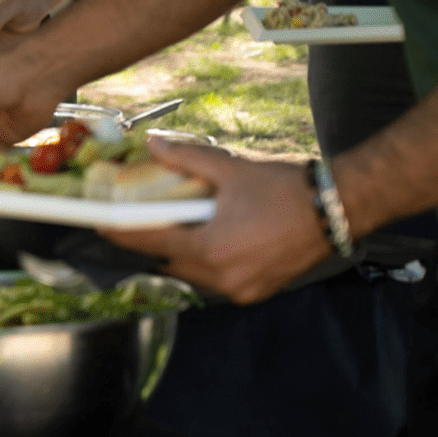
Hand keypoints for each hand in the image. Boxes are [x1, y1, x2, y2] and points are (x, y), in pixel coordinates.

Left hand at [103, 139, 331, 303]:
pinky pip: (215, 279)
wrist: (337, 209)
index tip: (100, 225)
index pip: (151, 244)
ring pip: (191, 272)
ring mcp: (241, 291)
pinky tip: (206, 238)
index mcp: (212, 249)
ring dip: (180, 251)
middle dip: (152, 242)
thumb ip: (186, 158)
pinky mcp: (256, 292)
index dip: (121, 233)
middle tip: (140, 218)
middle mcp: (223, 278)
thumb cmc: (285, 189)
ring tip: (175, 224)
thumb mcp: (230, 169)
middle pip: (169, 262)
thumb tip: (152, 145)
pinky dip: (205, 260)